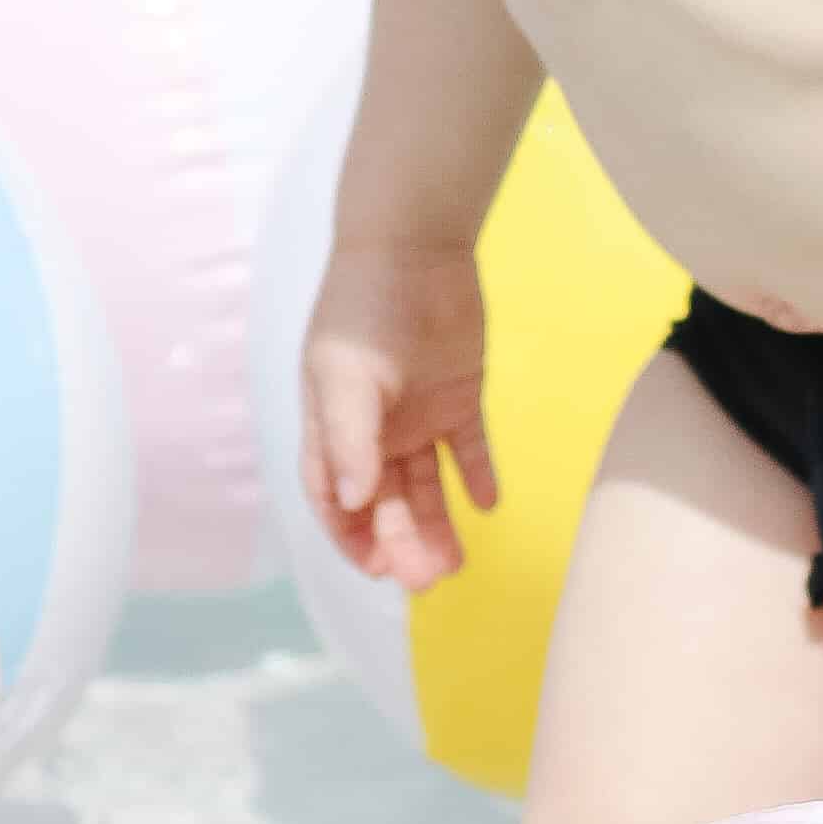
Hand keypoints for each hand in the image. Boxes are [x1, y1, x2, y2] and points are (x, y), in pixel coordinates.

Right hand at [301, 238, 496, 587]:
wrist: (416, 244)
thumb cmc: (366, 307)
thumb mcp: (347, 374)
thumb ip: (351, 439)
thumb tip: (355, 503)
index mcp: (334, 424)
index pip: (335, 496)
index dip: (349, 536)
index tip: (376, 570)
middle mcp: (374, 427)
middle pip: (385, 500)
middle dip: (401, 541)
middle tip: (426, 580)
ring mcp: (417, 413)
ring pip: (426, 484)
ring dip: (437, 523)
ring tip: (455, 562)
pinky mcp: (458, 396)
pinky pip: (469, 449)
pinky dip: (478, 478)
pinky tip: (488, 505)